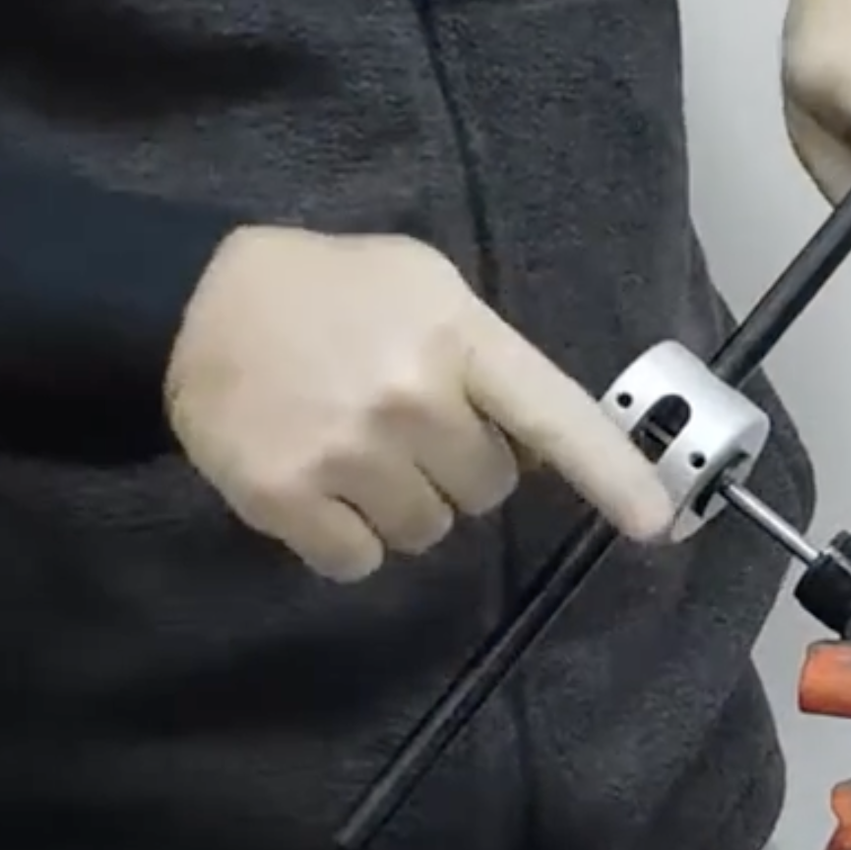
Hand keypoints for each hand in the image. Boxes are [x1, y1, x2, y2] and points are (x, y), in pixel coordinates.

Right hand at [165, 226, 672, 580]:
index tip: (654, 522)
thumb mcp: (426, 289)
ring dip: (404, 505)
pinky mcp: (288, 499)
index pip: (553, 415)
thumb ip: (488, 358)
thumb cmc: (332, 292)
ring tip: (356, 449)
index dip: (610, 473)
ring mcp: (348, 453)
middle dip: (458, 468)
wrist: (195, 303)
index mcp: (457, 337)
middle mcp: (411, 398)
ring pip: (427, 532)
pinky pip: (360, 560)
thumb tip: (543, 448)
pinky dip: (347, 538)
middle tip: (404, 423)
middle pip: (487, 491)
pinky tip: (320, 486)